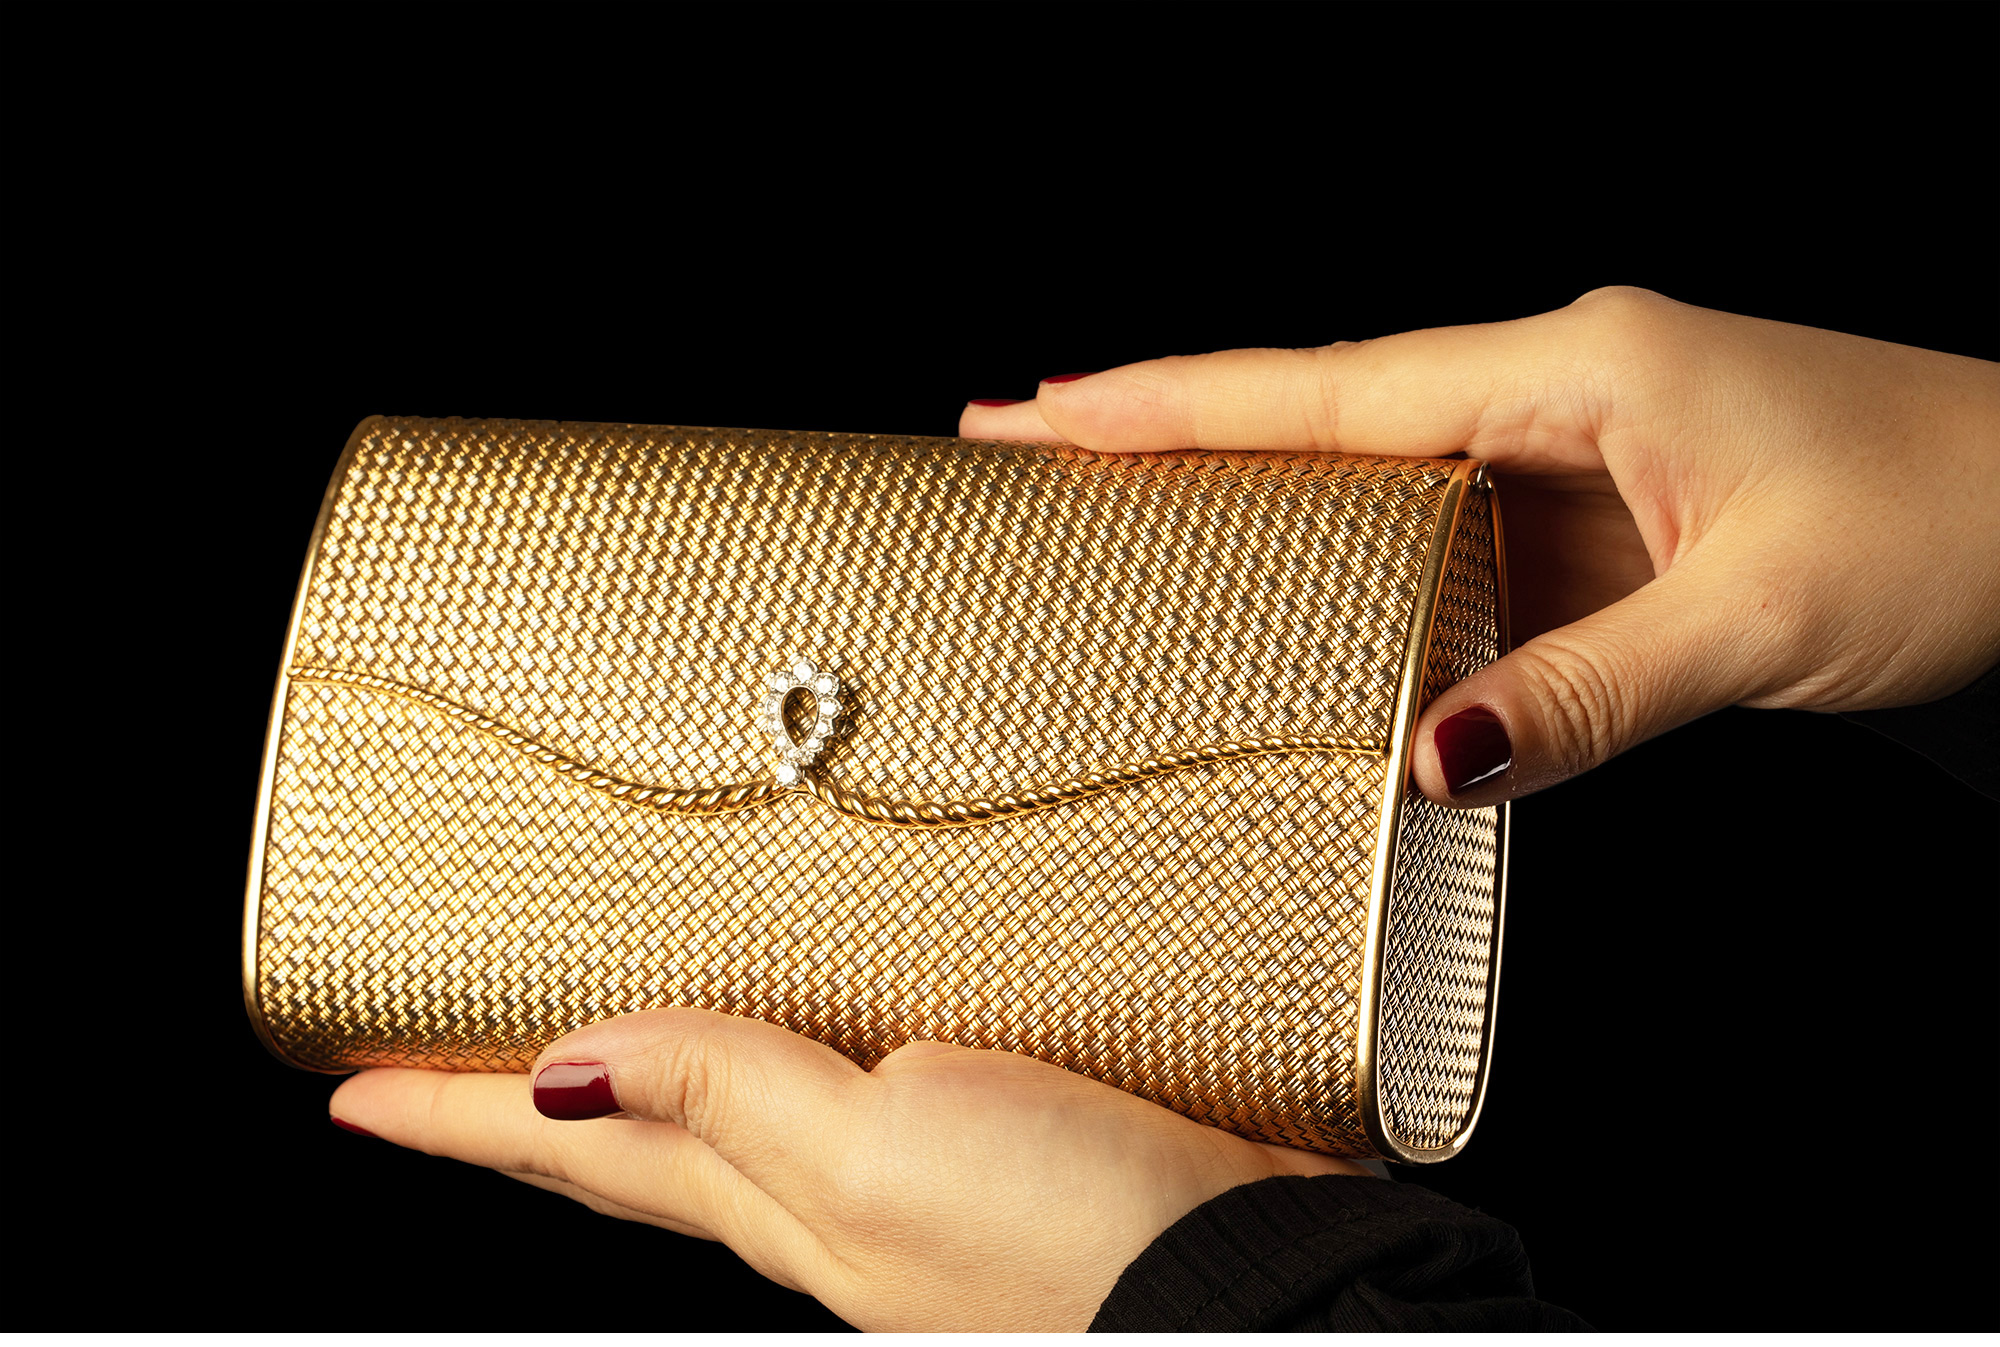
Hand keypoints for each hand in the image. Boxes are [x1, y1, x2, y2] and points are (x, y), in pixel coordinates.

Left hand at [329, 1008, 1368, 1330]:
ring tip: (595, 1012)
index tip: (355, 1088)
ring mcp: (918, 1171)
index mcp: (782, 1195)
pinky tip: (825, 1004)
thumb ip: (731, 1098)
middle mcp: (830, 1192)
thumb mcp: (877, 1152)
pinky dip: (804, 1046)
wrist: (1251, 1287)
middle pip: (637, 1140)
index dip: (461, 1114)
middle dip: (526, 1103)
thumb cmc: (1075, 1236)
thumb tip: (572, 1065)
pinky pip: (864, 1081)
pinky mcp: (1010, 1129)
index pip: (578, 1146)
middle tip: (441, 1055)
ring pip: (742, 1110)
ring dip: (654, 1066)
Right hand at [962, 288, 1999, 804]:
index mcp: (1581, 370)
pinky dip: (1360, 570)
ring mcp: (1585, 450)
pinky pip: (1452, 541)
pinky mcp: (1613, 513)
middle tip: (1023, 445)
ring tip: (1120, 524)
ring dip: (1253, 500)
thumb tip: (1425, 760)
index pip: (1328, 392)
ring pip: (1379, 481)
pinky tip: (1305, 607)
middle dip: (1166, 429)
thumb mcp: (1760, 614)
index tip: (1041, 408)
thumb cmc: (1958, 516)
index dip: (1169, 404)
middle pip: (1320, 415)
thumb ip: (1583, 692)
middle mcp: (1564, 391)